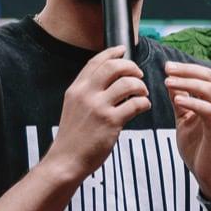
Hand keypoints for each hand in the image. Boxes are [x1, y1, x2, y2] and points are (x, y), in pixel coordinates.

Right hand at [45, 46, 151, 181]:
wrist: (66, 160)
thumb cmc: (73, 137)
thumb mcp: (73, 107)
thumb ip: (87, 92)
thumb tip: (107, 80)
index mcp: (76, 89)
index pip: (95, 62)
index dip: (111, 53)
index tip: (122, 50)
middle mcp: (86, 94)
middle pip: (114, 67)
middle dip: (131, 67)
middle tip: (138, 75)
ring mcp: (98, 107)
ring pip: (128, 83)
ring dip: (141, 86)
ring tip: (142, 93)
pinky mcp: (111, 121)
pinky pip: (135, 104)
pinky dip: (144, 103)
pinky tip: (143, 107)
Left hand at [163, 62, 210, 196]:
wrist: (209, 174)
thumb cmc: (198, 148)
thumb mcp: (184, 120)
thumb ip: (179, 101)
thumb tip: (171, 82)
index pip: (203, 75)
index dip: (186, 68)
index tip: (166, 66)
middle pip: (208, 77)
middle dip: (186, 70)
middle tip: (167, 69)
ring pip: (208, 90)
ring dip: (187, 83)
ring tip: (169, 81)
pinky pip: (207, 110)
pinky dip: (192, 102)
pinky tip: (177, 101)